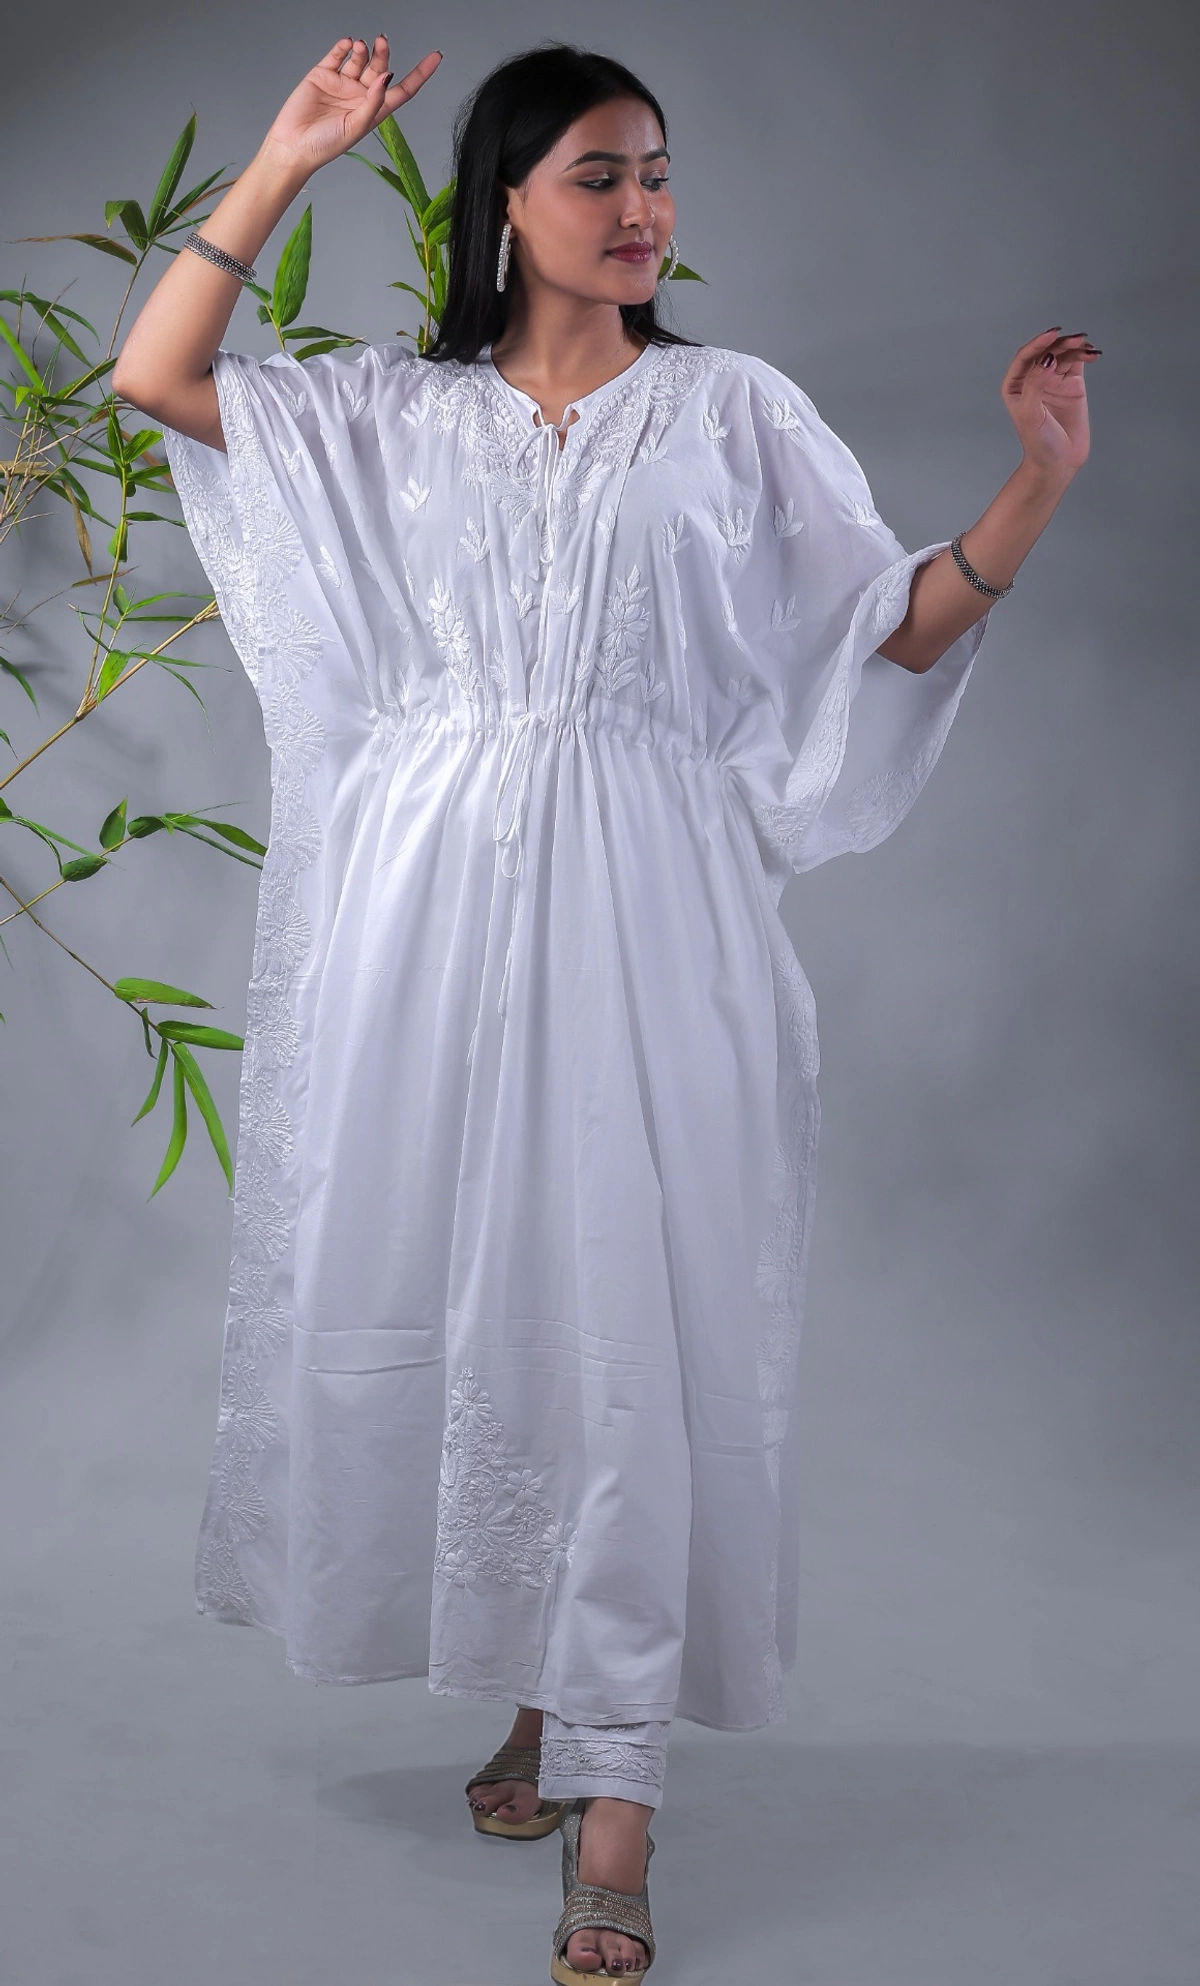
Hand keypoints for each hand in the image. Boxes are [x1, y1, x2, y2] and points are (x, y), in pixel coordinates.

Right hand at [261, 35, 441, 182]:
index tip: (436, 57)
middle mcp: (360, 95)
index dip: (420, 74)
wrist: (294, 145)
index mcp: (374, 110)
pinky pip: (337, 55)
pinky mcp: (323, 74)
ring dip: (363, 50)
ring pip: (360, 59)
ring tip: (360, 45)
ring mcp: (342, 84)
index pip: (403, 89)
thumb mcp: (356, 127)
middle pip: (380, 68)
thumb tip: (387, 76)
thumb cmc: (325, 145)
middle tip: (381, 41)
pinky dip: (343, 46)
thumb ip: (373, 102)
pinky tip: (348, 43)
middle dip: (383, 54)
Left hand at [1001, 327, 1099, 481]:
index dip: (1038, 343)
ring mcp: (1053, 381)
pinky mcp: (1071, 385)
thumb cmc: (1038, 443)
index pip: (1026, 356)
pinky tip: (1091, 354)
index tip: (1053, 334)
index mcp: (1015, 385)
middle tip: (1076, 340)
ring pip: (1062, 354)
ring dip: (1074, 347)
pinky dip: (1084, 355)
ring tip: (1086, 346)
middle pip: (1046, 351)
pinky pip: (1076, 363)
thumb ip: (1035, 384)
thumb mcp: (1030, 414)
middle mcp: (1033, 380)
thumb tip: (1047, 358)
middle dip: (1060, 343)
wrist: (1058, 463)